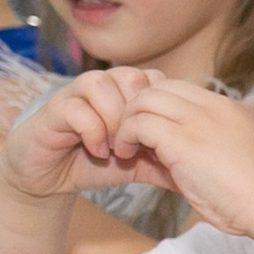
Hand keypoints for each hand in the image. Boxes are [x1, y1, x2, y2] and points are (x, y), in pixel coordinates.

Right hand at [0, 66, 164, 199]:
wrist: (48, 178)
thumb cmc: (95, 164)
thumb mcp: (140, 166)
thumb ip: (168, 162)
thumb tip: (206, 174)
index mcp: (126, 93)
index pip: (156, 80)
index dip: (163, 108)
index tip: (164, 140)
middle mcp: (102, 87)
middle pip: (132, 76)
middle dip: (140, 112)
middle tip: (140, 144)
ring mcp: (75, 95)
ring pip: (102, 84)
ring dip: (114, 119)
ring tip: (118, 149)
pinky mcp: (53, 110)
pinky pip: (76, 107)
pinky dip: (92, 131)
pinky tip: (99, 152)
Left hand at [108, 77, 253, 235]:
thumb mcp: (233, 160)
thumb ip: (206, 147)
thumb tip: (173, 156)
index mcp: (229, 110)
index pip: (179, 89)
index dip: (156, 109)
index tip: (149, 136)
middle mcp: (214, 108)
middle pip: (158, 87)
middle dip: (135, 110)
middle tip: (130, 140)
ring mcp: (200, 121)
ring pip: (144, 99)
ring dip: (125, 122)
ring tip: (124, 149)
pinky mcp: (184, 141)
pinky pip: (138, 123)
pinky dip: (125, 137)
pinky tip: (127, 157)